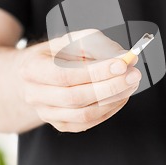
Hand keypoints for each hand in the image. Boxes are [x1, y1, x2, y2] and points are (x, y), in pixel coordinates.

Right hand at [18, 29, 141, 132]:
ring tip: (131, 84)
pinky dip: (109, 109)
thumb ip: (98, 46)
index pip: (64, 75)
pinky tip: (122, 95)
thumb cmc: (60, 53)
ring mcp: (47, 113)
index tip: (122, 64)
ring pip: (84, 114)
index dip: (95, 72)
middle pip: (75, 97)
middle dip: (109, 86)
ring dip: (113, 99)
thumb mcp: (74, 40)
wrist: (38, 74)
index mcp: (32, 69)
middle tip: (134, 75)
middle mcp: (35, 95)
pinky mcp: (61, 124)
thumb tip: (124, 57)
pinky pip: (88, 122)